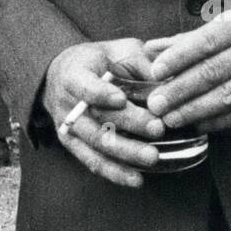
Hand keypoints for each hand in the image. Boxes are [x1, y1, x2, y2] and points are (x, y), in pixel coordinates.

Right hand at [42, 39, 163, 187]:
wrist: (60, 75)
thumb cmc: (98, 61)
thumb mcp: (117, 50)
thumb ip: (141, 61)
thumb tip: (169, 76)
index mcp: (74, 73)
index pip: (83, 85)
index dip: (100, 93)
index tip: (121, 99)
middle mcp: (67, 102)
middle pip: (97, 117)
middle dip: (129, 123)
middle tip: (157, 128)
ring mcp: (68, 127)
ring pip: (96, 143)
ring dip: (125, 152)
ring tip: (152, 157)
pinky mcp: (73, 145)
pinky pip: (93, 162)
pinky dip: (115, 173)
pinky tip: (137, 180)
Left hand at [143, 10, 230, 133]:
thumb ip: (190, 38)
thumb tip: (150, 48)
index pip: (206, 40)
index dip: (179, 56)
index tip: (155, 71)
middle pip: (214, 71)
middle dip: (180, 89)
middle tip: (154, 104)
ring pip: (229, 95)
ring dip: (196, 109)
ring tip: (171, 118)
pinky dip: (221, 121)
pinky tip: (200, 125)